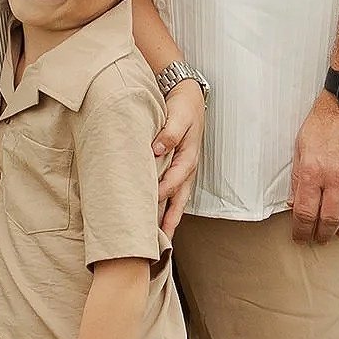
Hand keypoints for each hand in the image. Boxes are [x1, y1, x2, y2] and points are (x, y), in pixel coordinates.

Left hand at [153, 77, 206, 238]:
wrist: (189, 95)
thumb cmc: (184, 106)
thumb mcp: (179, 115)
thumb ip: (170, 132)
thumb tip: (159, 148)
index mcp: (188, 157)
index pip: (175, 181)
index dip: (162, 193)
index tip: (149, 205)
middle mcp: (187, 168)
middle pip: (179, 200)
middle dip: (170, 221)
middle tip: (160, 242)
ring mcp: (183, 170)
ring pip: (177, 200)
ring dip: (169, 219)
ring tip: (160, 239)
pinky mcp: (177, 168)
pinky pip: (173, 192)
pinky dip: (167, 207)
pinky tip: (157, 217)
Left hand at [287, 91, 338, 244]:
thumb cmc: (324, 121)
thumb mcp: (302, 145)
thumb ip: (299, 175)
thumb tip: (294, 203)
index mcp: (313, 170)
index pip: (305, 213)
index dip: (302, 231)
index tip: (301, 237)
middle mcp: (337, 177)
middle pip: (329, 219)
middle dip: (322, 234)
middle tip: (320, 239)